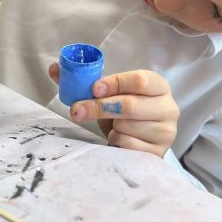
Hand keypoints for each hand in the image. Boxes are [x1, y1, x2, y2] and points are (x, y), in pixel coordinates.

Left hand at [48, 65, 178, 157]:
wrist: (141, 139)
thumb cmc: (124, 111)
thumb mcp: (109, 94)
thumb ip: (83, 81)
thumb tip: (53, 68)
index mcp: (158, 86)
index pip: (140, 80)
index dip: (115, 83)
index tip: (93, 88)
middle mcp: (168, 108)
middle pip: (130, 105)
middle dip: (99, 107)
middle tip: (77, 110)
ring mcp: (166, 132)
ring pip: (127, 127)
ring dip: (110, 126)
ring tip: (112, 124)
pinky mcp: (159, 153)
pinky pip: (127, 146)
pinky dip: (116, 141)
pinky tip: (119, 137)